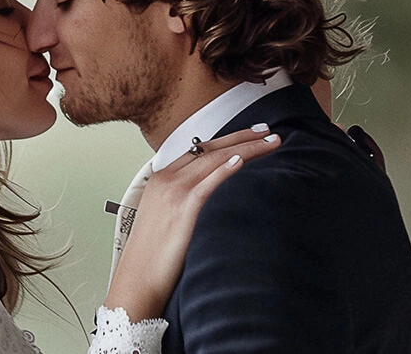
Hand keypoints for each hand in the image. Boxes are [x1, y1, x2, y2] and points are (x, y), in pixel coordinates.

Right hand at [102, 125, 282, 320]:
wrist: (138, 279)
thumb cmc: (153, 255)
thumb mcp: (165, 218)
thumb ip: (184, 200)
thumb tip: (213, 196)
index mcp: (161, 178)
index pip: (199, 149)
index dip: (228, 139)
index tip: (251, 133)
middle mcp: (166, 179)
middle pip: (210, 149)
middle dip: (242, 137)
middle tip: (268, 131)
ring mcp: (173, 192)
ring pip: (215, 160)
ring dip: (247, 149)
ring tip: (272, 143)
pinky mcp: (182, 209)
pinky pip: (208, 183)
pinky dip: (226, 169)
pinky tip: (243, 161)